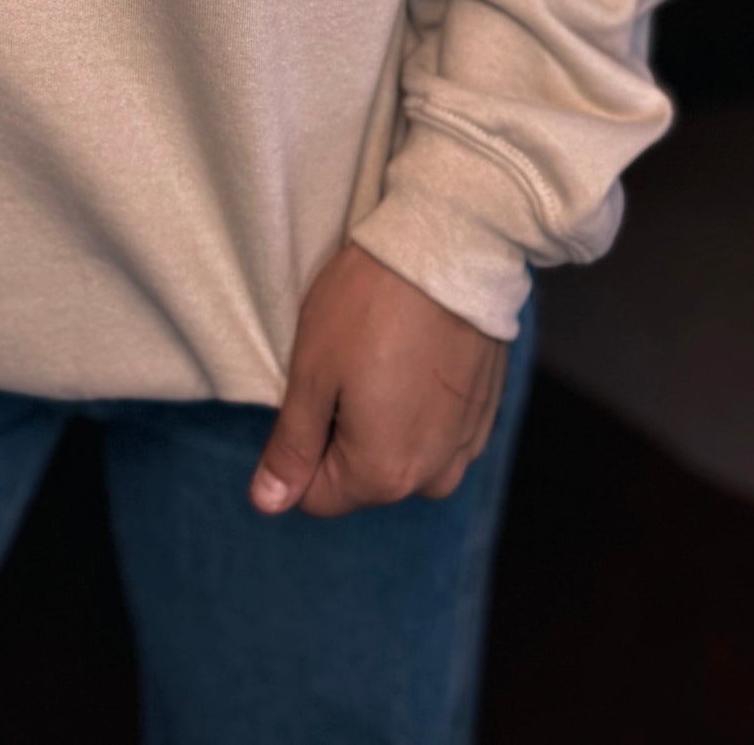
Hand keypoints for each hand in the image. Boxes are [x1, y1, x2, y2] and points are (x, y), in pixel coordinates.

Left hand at [251, 242, 508, 517]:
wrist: (453, 250)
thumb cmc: (371, 306)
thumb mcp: (313, 374)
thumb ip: (292, 448)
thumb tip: (267, 503)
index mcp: (383, 475)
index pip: (316, 494)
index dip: (303, 441)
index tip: (317, 385)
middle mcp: (432, 477)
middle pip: (363, 477)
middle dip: (345, 431)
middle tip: (349, 364)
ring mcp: (465, 445)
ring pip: (402, 454)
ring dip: (386, 419)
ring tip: (385, 354)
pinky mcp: (485, 413)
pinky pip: (437, 430)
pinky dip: (421, 403)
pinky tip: (417, 352)